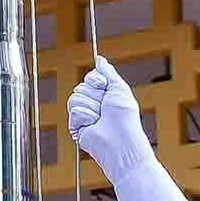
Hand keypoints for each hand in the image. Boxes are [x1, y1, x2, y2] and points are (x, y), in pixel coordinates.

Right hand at [64, 58, 150, 178]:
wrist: (120, 141)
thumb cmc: (125, 118)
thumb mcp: (119, 88)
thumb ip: (107, 72)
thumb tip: (99, 59)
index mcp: (104, 95)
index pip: (90, 78)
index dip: (97, 82)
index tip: (105, 89)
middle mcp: (93, 104)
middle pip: (81, 86)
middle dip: (95, 95)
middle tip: (105, 108)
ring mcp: (84, 115)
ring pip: (76, 97)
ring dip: (91, 107)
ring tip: (100, 118)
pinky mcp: (76, 125)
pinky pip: (74, 110)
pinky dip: (86, 116)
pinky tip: (94, 125)